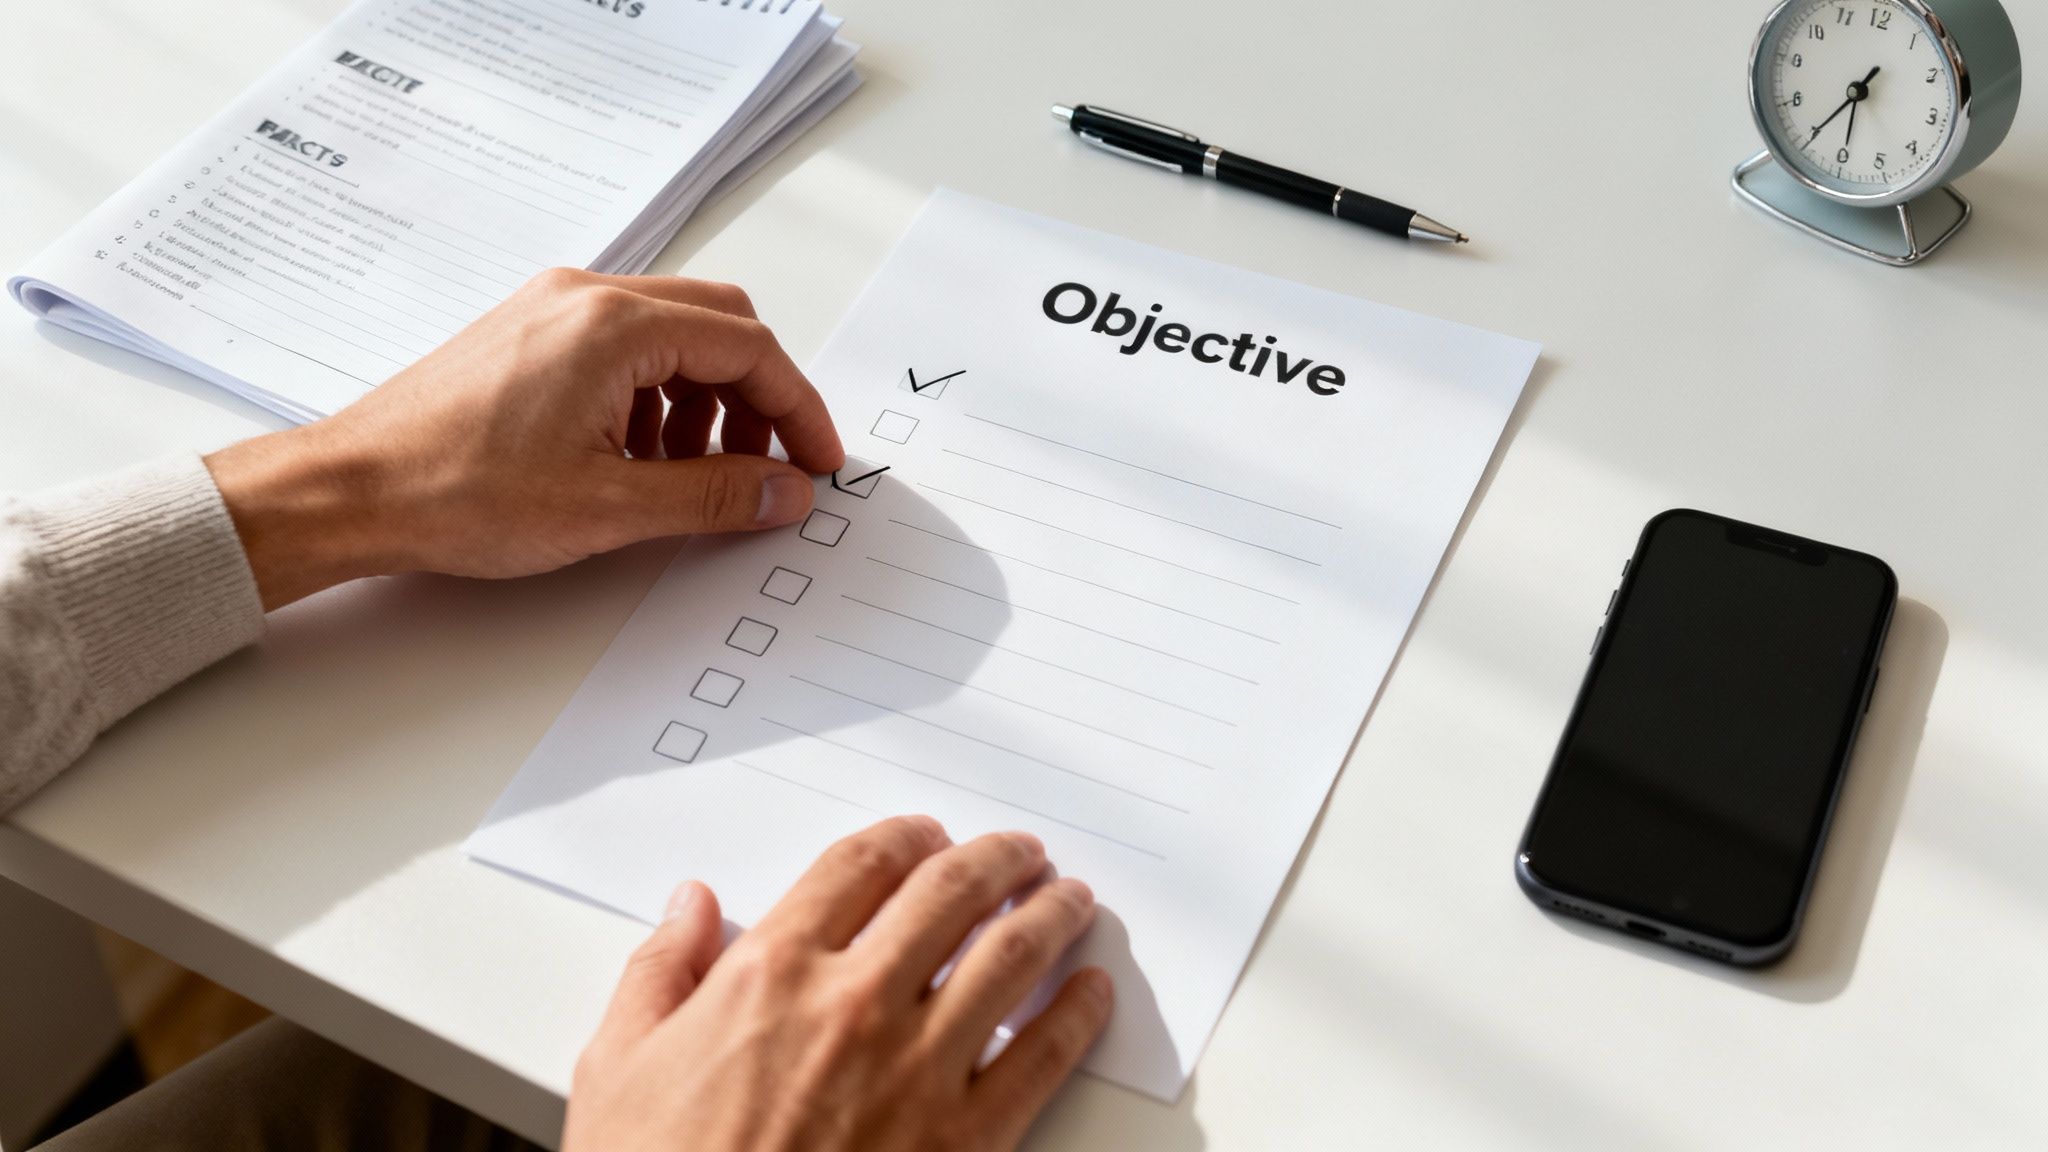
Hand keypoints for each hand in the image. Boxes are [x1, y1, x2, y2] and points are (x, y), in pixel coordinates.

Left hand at [204, 269, 845, 608]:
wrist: (351, 491)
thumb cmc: (457, 491)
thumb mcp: (611, 508)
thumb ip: (716, 496)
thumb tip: (786, 491)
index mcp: (615, 325)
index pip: (749, 347)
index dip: (798, 410)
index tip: (817, 463)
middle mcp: (587, 297)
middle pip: (718, 326)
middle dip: (757, 399)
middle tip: (767, 468)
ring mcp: (553, 309)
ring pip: (672, 336)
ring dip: (706, 401)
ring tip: (694, 475)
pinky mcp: (528, 332)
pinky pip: (623, 347)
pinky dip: (656, 396)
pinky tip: (638, 459)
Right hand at [563, 816, 1112, 1151]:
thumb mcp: (617, 1066)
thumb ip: (658, 972)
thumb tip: (689, 906)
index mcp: (772, 972)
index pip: (860, 865)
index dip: (906, 837)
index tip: (927, 835)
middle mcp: (856, 1002)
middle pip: (950, 893)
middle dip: (996, 860)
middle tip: (1019, 853)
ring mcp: (918, 1067)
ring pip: (1010, 957)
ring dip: (1049, 914)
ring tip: (1069, 899)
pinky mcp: (965, 1137)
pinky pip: (1044, 1057)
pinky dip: (1078, 1015)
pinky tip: (1091, 994)